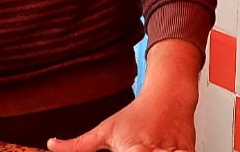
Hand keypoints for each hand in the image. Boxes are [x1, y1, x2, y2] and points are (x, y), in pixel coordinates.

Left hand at [48, 39, 201, 151]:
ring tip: (154, 149)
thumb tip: (51, 145)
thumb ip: (77, 145)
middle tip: (137, 148)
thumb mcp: (105, 129)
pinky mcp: (188, 151)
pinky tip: (169, 151)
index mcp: (131, 150)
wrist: (170, 94)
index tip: (122, 151)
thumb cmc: (138, 114)